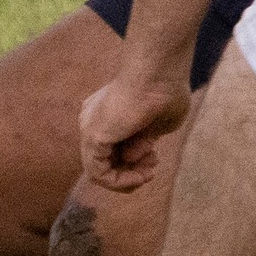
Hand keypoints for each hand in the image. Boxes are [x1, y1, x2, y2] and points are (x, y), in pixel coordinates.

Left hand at [79, 61, 190, 191]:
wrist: (158, 74)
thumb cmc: (165, 91)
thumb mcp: (159, 123)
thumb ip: (145, 140)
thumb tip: (134, 155)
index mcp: (108, 112)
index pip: (113, 148)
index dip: (135, 160)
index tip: (155, 159)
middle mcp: (93, 119)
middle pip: (106, 159)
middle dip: (132, 169)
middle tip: (153, 166)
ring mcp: (90, 128)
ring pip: (100, 169)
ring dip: (127, 178)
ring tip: (148, 173)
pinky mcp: (93, 136)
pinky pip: (98, 173)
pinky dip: (119, 181)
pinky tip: (139, 176)